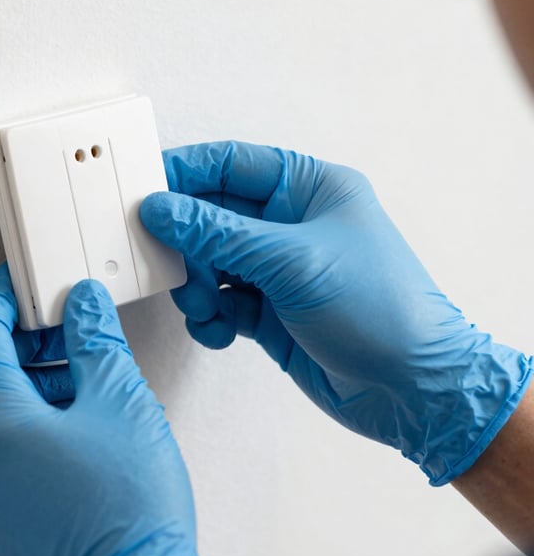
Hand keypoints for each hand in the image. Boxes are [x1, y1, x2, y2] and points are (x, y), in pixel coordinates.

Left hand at [0, 264, 233, 555]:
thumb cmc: (130, 508)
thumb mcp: (121, 402)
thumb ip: (94, 340)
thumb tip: (81, 303)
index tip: (16, 285)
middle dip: (12, 348)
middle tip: (55, 332)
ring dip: (21, 395)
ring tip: (77, 387)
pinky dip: (19, 440)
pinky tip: (69, 439)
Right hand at [140, 142, 532, 485]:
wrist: (413, 391)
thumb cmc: (380, 310)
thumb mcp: (292, 262)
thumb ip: (218, 233)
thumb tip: (161, 208)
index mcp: (310, 188)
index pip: (230, 164)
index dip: (183, 174)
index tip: (141, 193)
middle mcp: (291, 225)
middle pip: (210, 216)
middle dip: (185, 243)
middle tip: (168, 266)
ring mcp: (279, 270)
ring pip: (208, 263)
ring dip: (194, 286)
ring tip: (202, 306)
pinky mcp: (270, 312)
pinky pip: (219, 303)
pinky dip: (210, 318)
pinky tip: (220, 332)